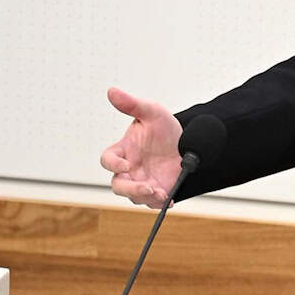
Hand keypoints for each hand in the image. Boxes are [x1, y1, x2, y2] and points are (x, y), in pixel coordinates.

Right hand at [99, 87, 182, 209]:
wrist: (186, 142)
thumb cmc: (163, 127)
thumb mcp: (152, 112)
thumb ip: (132, 104)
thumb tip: (112, 91)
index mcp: (123, 151)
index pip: (107, 160)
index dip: (112, 164)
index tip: (125, 164)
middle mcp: (129, 169)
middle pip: (118, 185)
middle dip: (130, 188)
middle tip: (147, 187)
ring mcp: (141, 181)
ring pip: (135, 196)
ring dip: (146, 197)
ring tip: (161, 194)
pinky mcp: (156, 191)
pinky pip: (152, 202)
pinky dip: (159, 203)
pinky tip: (169, 200)